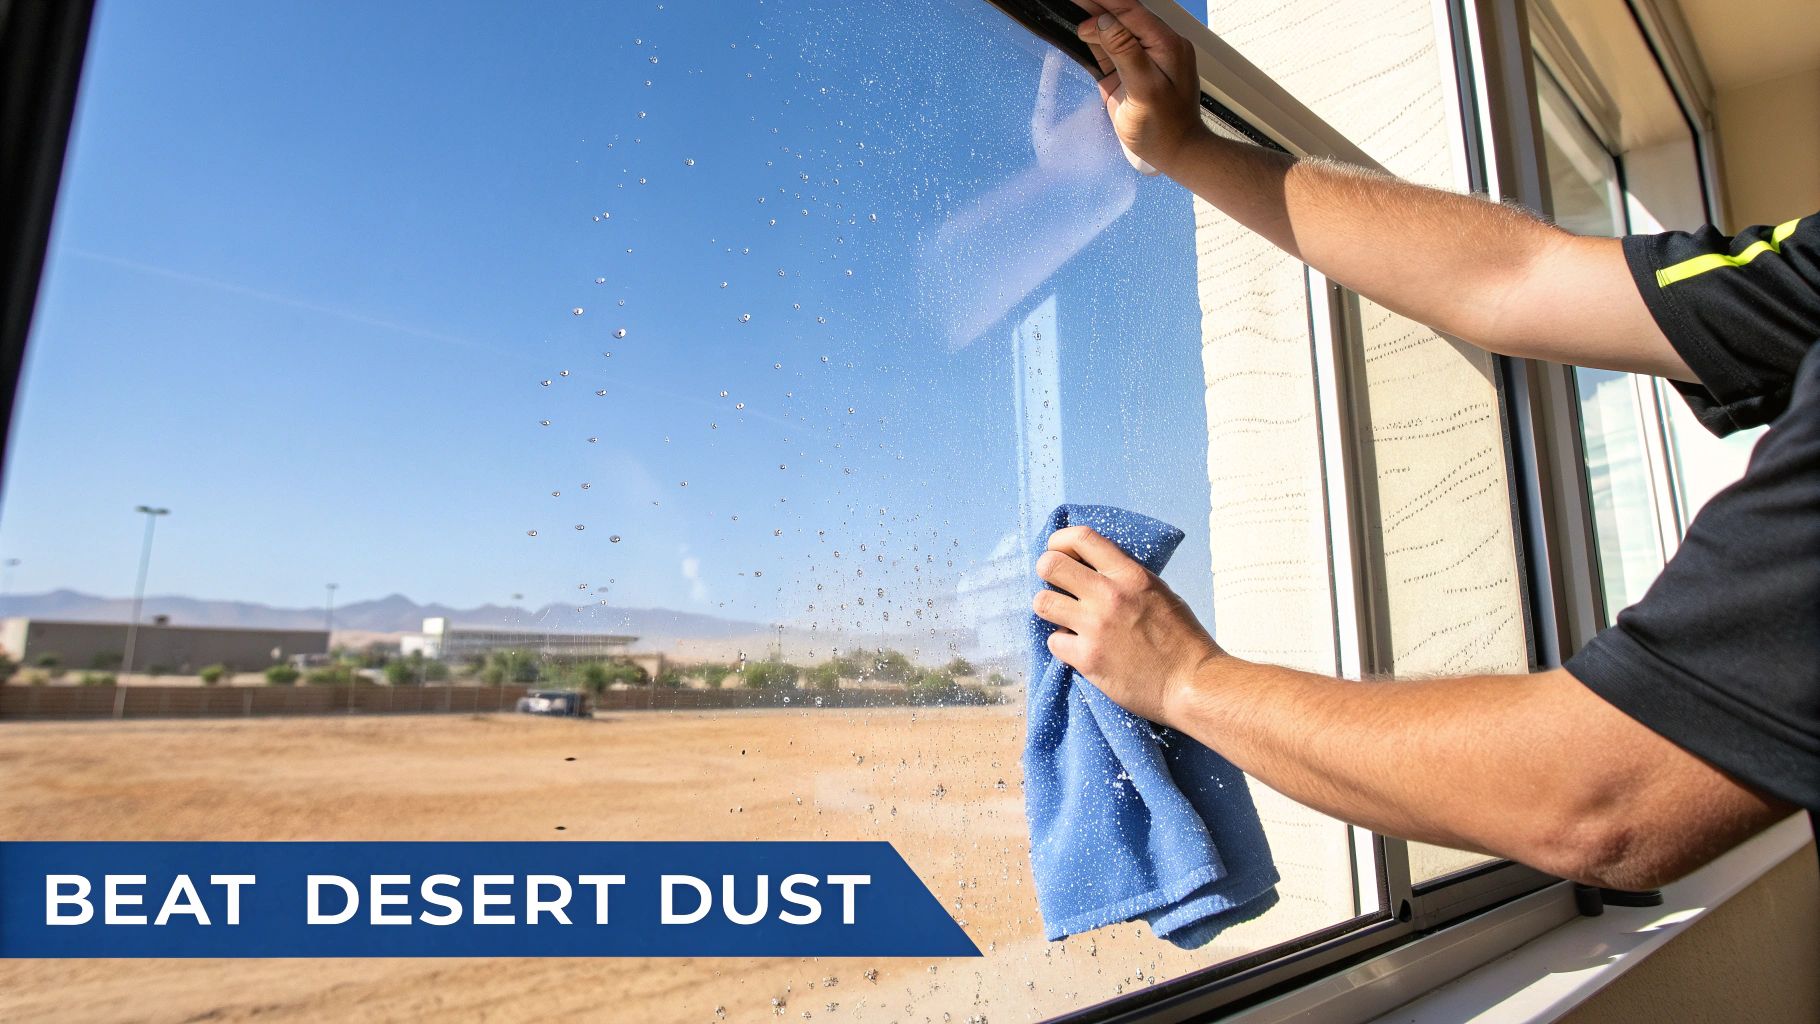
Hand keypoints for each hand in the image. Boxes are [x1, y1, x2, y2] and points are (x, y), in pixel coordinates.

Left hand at [1032, 525, 1224, 725]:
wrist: (1191, 684)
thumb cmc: (1182, 640)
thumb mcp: (1160, 592)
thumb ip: (1126, 578)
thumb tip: (1095, 569)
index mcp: (1131, 575)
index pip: (1082, 537)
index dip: (1060, 541)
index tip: (1058, 550)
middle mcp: (1109, 596)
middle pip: (1050, 565)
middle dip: (1047, 572)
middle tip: (1056, 585)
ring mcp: (1095, 627)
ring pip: (1042, 602)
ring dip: (1051, 608)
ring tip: (1065, 617)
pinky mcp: (1087, 659)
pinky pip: (1054, 642)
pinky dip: (1063, 645)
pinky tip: (1079, 648)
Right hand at [1076, 0, 1207, 171]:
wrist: (1174, 153)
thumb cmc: (1164, 128)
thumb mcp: (1145, 89)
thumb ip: (1125, 52)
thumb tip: (1104, 22)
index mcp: (1166, 44)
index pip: (1130, 11)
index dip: (1104, 1)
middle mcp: (1155, 46)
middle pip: (1121, 16)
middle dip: (1096, 7)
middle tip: (1072, 1)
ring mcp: (1142, 58)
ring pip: (1114, 31)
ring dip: (1093, 21)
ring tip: (1071, 10)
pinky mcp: (1128, 72)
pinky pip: (1110, 49)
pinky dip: (1095, 40)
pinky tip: (1081, 32)